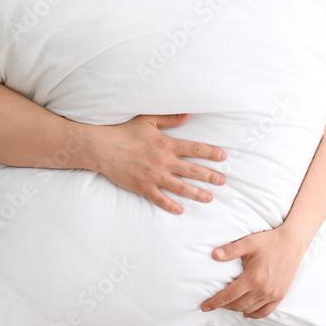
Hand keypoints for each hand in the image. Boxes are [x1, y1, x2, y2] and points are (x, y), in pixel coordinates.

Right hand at [89, 113, 225, 213]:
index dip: (210, 152)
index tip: (223, 156)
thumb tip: (189, 115)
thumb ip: (169, 118)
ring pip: (181, 187)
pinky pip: (160, 199)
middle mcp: (163, 161)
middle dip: (210, 176)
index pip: (194, 149)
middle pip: (192, 170)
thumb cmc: (124, 132)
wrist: (102, 148)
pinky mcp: (143, 187)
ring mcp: (154, 176)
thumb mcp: (147, 120)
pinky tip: (181, 210)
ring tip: (209, 197)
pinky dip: (171, 206)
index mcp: (166, 144)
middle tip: (223, 180)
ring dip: (196, 193)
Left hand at [200, 227, 306, 317]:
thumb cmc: (270, 241)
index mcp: (253, 278)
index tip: (205, 307)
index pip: (229, 295)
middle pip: (238, 305)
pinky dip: (254, 314)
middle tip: (217, 303)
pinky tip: (247, 312)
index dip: (215, 302)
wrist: (293, 243)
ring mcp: (273, 294)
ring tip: (230, 305)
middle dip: (224, 306)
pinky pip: (265, 311)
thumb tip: (215, 255)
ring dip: (237, 309)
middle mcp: (263, 290)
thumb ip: (231, 250)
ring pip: (250, 309)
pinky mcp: (280, 295)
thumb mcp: (249, 242)